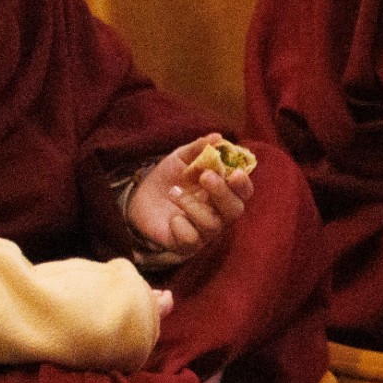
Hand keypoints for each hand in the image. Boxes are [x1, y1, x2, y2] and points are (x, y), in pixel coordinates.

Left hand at [127, 134, 253, 257]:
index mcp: (223, 192)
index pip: (243, 192)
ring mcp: (204, 231)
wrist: (139, 198)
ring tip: (173, 191)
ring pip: (212, 225)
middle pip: (234, 210)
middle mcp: (219, 214)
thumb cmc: (168, 178)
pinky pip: (191, 238)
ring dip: (192, 205)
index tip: (235, 173)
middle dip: (222, 193)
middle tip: (205, 177)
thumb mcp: (180, 159)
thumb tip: (216, 137)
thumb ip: (197, 149)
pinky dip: (179, 225)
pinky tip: (171, 218)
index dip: (243, 185)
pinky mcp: (187, 245)